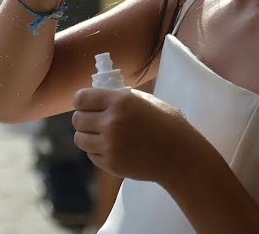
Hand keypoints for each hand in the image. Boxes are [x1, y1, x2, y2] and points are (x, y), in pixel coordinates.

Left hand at [72, 87, 188, 181]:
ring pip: (80, 138)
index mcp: (120, 101)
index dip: (80, 101)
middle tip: (92, 120)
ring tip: (100, 135)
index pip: (81, 98)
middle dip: (83, 119)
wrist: (180, 155)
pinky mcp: (111, 163)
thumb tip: (97, 96)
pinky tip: (112, 148)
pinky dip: (97, 151)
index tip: (83, 104)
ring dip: (87, 136)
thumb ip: (120, 98)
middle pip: (77, 119)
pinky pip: (91, 154)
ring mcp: (110, 145)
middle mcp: (111, 122)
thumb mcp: (145, 101)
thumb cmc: (166, 124)